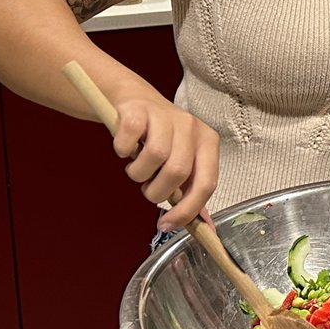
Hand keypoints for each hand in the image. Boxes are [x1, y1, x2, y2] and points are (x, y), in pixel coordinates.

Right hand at [110, 96, 219, 230]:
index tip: (167, 225)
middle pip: (178, 171)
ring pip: (154, 156)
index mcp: (208, 142)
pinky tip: (125, 148)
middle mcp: (191, 126)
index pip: (206, 183)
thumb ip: (191, 190)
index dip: (187, 210)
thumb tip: (204, 227)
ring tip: (137, 167)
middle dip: (157, 191)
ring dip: (138, 173)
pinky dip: (122, 151)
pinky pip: (128, 140)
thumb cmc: (162, 139)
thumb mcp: (183, 160)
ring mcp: (165, 115)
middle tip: (148, 186)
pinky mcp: (138, 110)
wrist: (137, 101)